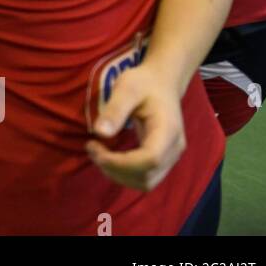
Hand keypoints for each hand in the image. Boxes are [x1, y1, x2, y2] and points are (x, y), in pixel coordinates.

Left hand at [86, 64, 185, 190]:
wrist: (161, 84)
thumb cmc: (144, 83)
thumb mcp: (127, 88)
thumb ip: (115, 109)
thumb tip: (99, 133)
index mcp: (168, 130)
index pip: (149, 160)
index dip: (120, 162)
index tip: (94, 146)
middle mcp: (174, 149)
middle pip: (147, 176)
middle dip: (114, 169)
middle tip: (91, 147)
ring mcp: (171, 157)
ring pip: (145, 183)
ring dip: (117, 175)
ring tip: (97, 153)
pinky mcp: (163, 161)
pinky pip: (144, 178)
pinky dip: (123, 174)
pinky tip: (108, 157)